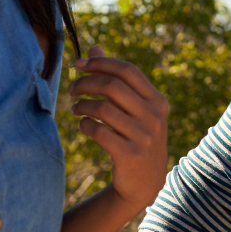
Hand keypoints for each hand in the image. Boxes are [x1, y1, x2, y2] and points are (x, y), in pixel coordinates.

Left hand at [70, 45, 168, 210]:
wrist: (146, 183)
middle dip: (86, 83)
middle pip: (113, 86)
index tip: (78, 64)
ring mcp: (144, 136)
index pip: (127, 70)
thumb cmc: (136, 138)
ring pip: (103, 108)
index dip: (100, 63)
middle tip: (72, 89)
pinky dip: (85, 125)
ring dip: (82, 105)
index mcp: (158, 101)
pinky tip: (83, 125)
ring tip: (76, 108)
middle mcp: (154, 116)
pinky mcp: (129, 154)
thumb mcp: (135, 110)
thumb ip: (117, 80)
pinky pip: (98, 132)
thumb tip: (95, 48)